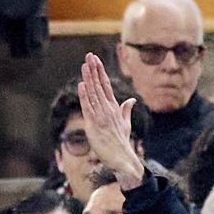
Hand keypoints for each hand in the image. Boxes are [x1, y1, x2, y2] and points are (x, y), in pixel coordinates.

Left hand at [77, 51, 144, 188]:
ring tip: (84, 65)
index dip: (100, 72)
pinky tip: (82, 85)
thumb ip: (126, 110)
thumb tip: (131, 100)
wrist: (122, 158)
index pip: (106, 86)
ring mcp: (102, 116)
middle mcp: (108, 109)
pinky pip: (88, 108)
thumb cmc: (122, 143)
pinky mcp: (95, 125)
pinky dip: (85, 96)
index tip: (95, 61)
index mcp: (114, 108)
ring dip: (89, 79)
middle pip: (99, 86)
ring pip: (93, 94)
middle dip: (94, 70)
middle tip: (89, 56)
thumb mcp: (125, 124)